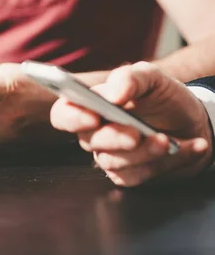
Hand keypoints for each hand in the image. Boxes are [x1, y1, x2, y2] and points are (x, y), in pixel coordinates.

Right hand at [50, 62, 212, 186]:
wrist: (192, 121)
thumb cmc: (162, 97)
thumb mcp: (151, 77)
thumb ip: (129, 78)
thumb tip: (112, 94)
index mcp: (90, 106)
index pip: (63, 114)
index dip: (72, 118)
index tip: (92, 116)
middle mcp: (94, 133)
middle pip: (89, 141)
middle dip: (113, 138)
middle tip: (136, 133)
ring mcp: (110, 156)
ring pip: (113, 163)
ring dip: (144, 152)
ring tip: (168, 141)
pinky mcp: (129, 174)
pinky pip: (136, 177)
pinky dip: (165, 162)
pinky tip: (185, 147)